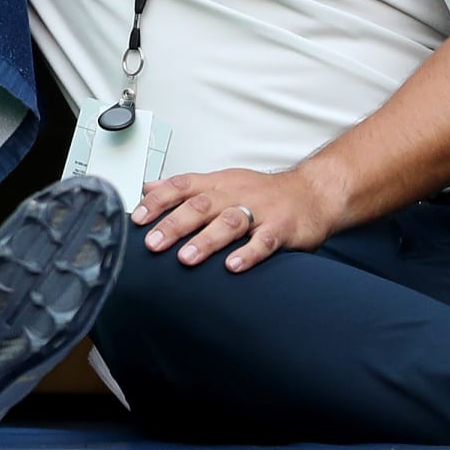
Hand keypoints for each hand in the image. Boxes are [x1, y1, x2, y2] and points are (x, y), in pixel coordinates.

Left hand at [130, 166, 339, 272]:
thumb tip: (147, 187)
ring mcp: (260, 211)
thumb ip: (186, 187)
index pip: (182, 186)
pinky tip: (233, 267)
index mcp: (218, 183)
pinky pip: (264, 241)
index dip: (158, 201)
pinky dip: (248, 253)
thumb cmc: (263, 193)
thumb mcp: (222, 182)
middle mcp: (236, 194)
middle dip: (174, 224)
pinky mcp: (282, 228)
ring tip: (186, 258)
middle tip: (152, 243)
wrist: (312, 193)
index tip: (136, 218)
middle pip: (201, 205)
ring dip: (207, 240)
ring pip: (230, 222)